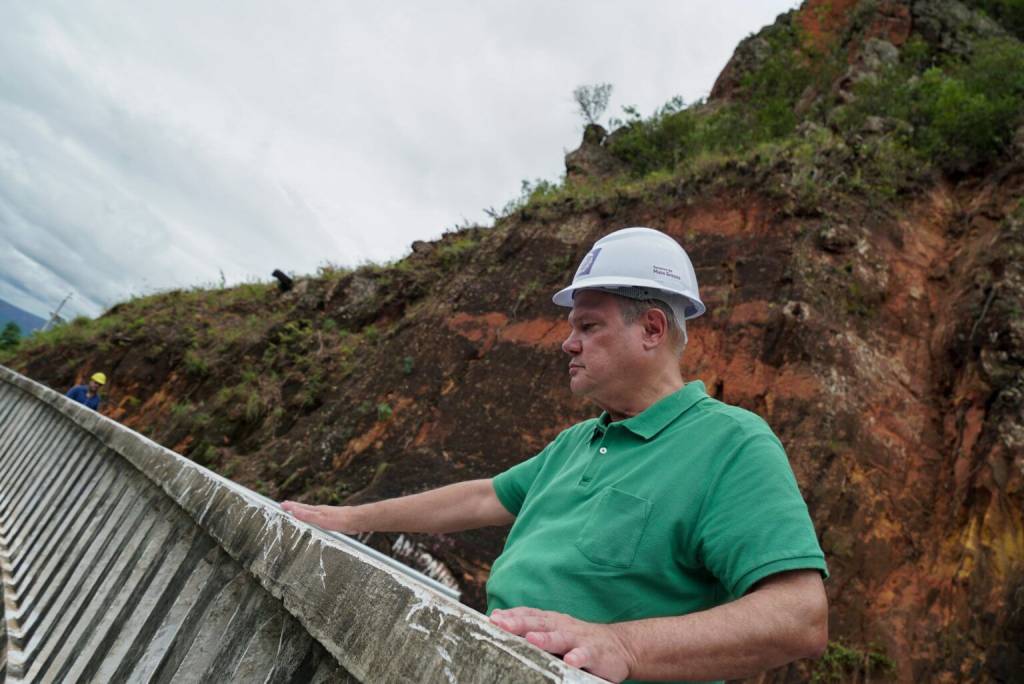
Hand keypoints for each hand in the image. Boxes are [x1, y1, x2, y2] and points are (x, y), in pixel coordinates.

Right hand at [280, 501, 354, 532]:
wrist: (356, 520)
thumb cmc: (340, 520)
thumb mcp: (321, 519)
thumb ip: (307, 515)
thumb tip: (293, 510)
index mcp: (316, 510)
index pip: (299, 507)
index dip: (290, 506)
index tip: (281, 504)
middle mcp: (320, 511)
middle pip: (304, 508)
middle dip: (294, 507)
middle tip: (285, 505)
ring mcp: (326, 514)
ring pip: (311, 512)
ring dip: (302, 511)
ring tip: (296, 511)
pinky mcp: (331, 520)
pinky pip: (317, 517)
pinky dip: (311, 517)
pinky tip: (314, 520)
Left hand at [490, 607, 635, 681]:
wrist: (621, 645)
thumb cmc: (579, 639)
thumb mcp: (554, 629)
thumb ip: (529, 624)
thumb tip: (496, 617)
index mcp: (552, 621)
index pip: (529, 614)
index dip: (512, 615)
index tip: (493, 618)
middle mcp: (563, 626)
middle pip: (539, 623)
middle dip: (520, 623)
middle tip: (501, 624)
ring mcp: (579, 639)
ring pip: (560, 638)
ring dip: (546, 638)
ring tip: (531, 639)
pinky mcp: (596, 653)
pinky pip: (586, 655)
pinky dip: (578, 657)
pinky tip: (570, 661)